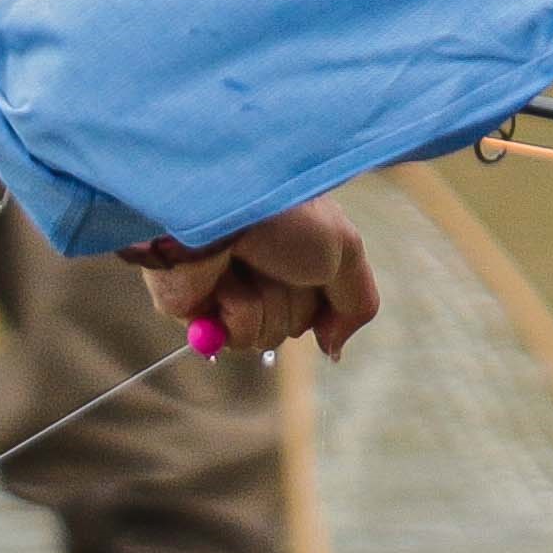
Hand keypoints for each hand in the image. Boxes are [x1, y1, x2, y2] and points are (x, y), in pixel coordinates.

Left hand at [133, 196, 381, 360]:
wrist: (221, 201)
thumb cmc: (285, 214)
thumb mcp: (344, 249)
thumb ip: (356, 303)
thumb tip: (332, 350)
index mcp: (293, 252)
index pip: (321, 306)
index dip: (324, 298)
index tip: (317, 269)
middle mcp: (261, 273)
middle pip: (297, 326)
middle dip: (295, 300)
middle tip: (280, 260)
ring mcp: (226, 293)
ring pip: (268, 336)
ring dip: (267, 302)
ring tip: (248, 263)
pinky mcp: (196, 309)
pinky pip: (236, 337)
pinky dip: (239, 310)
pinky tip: (224, 279)